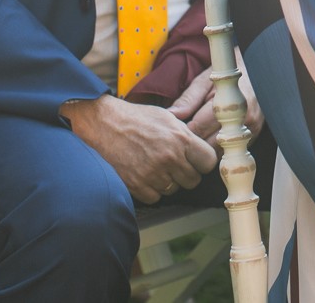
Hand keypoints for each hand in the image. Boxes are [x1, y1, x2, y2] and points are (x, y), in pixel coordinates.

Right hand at [60, 94, 216, 203]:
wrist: (105, 123)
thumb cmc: (137, 118)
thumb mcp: (168, 118)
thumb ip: (186, 135)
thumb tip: (201, 149)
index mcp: (181, 139)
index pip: (209, 162)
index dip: (203, 162)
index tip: (197, 161)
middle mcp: (170, 158)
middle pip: (193, 180)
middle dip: (186, 174)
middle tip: (175, 164)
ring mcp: (153, 173)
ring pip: (174, 190)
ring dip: (168, 182)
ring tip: (157, 166)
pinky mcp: (137, 185)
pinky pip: (155, 197)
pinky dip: (152, 189)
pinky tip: (146, 175)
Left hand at [169, 68, 260, 142]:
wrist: (254, 68)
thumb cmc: (226, 74)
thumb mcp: (204, 80)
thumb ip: (188, 99)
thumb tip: (170, 115)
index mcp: (229, 103)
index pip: (199, 129)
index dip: (182, 131)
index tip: (173, 129)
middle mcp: (243, 120)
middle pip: (208, 145)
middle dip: (192, 143)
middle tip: (181, 136)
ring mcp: (251, 130)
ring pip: (219, 152)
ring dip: (205, 148)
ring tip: (195, 137)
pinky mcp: (253, 136)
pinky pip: (229, 151)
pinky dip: (217, 147)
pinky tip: (210, 137)